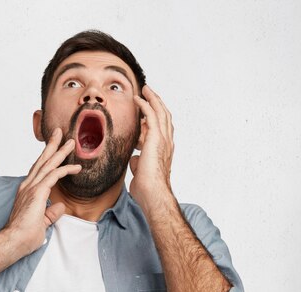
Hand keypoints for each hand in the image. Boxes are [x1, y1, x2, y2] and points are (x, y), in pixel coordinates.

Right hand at [3, 128, 80, 256]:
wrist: (13, 242)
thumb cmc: (23, 236)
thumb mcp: (42, 223)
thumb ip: (51, 213)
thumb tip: (60, 207)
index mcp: (27, 191)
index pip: (38, 170)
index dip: (47, 159)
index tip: (55, 150)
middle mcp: (27, 186)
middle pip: (42, 161)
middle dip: (52, 146)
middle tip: (60, 133)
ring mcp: (31, 188)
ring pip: (48, 164)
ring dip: (60, 152)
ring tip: (70, 142)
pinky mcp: (37, 193)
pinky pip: (54, 176)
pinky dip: (65, 169)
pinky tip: (76, 167)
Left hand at [130, 85, 174, 212]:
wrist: (152, 193)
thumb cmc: (147, 188)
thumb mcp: (140, 172)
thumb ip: (138, 162)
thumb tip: (134, 158)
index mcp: (163, 150)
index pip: (161, 129)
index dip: (155, 118)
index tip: (146, 112)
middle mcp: (166, 143)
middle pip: (165, 116)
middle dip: (157, 103)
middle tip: (148, 92)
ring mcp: (163, 140)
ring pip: (161, 112)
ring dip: (153, 99)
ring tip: (145, 89)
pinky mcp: (156, 138)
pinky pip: (152, 116)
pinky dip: (145, 105)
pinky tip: (138, 98)